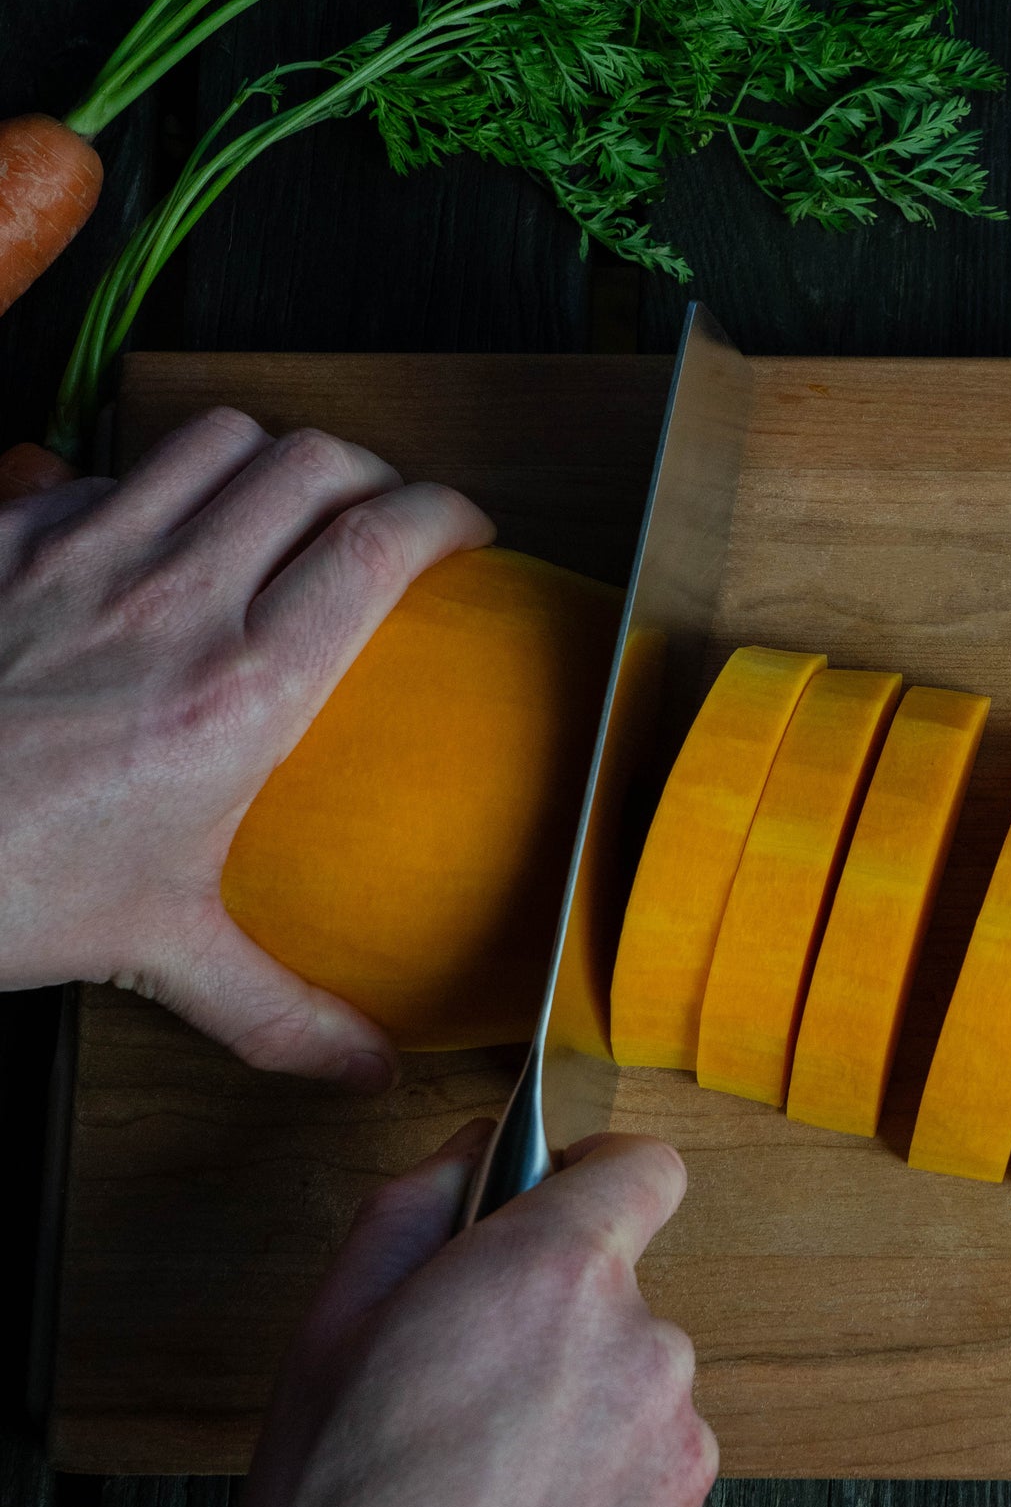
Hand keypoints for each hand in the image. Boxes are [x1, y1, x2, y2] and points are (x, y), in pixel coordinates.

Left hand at [0, 408, 492, 1084]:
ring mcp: (84, 550)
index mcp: (242, 690)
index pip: (377, 545)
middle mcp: (175, 597)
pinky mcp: (8, 533)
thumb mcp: (156, 948)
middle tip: (384, 516)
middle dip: (372, 474)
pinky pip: (107, 466)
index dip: (445, 512)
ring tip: (282, 503)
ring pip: (219, 439)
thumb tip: (366, 1066)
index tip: (468, 529)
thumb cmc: (0, 882)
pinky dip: (152, 481)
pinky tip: (147, 537)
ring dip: (270, 459)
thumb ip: (278, 1009)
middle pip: (314, 465)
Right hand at [232, 1125, 716, 1506]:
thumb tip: (473, 1151)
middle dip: (557, 1318)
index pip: (645, 1166)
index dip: (597, 1176)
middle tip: (466, 1389)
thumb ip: (414, 1208)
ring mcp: (680, 1451)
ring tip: (483, 1489)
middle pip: (622, 1292)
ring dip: (579, 1413)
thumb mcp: (325, 1340)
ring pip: (635, 1390)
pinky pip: (649, 1479)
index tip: (560, 1203)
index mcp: (556, 1278)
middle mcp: (645, 1349)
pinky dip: (600, 1495)